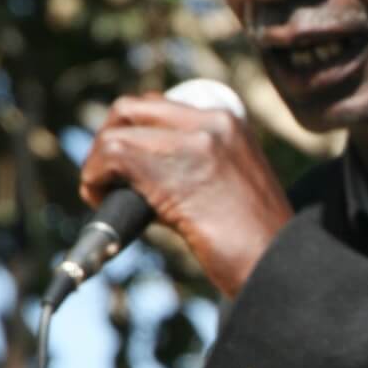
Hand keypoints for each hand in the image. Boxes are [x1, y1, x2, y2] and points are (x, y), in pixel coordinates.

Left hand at [80, 94, 293, 297]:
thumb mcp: (235, 181)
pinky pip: (110, 155)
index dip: (131, 131)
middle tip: (107, 177)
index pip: (160, 105)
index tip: (125, 162)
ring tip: (104, 193)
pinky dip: (95, 179)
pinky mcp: (171, 167)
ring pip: (116, 131)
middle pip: (132, 109)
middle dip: (108, 139)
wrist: (272, 261)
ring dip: (98, 164)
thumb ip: (199, 162)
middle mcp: (212, 122)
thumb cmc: (254, 238)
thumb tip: (144, 169)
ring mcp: (192, 142)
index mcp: (230, 121)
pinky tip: (102, 201)